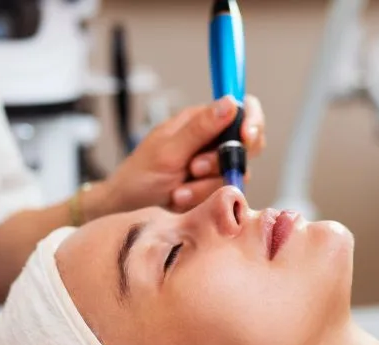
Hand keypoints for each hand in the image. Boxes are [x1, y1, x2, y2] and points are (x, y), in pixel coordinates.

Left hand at [96, 95, 266, 215]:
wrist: (126, 208)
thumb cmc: (139, 175)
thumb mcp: (168, 150)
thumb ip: (200, 128)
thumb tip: (231, 103)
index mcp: (202, 120)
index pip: (244, 109)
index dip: (252, 121)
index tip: (245, 138)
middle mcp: (213, 141)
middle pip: (248, 145)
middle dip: (222, 162)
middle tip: (195, 169)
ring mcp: (215, 168)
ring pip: (234, 174)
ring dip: (205, 186)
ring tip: (177, 190)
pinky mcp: (214, 190)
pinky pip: (223, 194)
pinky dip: (201, 199)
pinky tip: (179, 198)